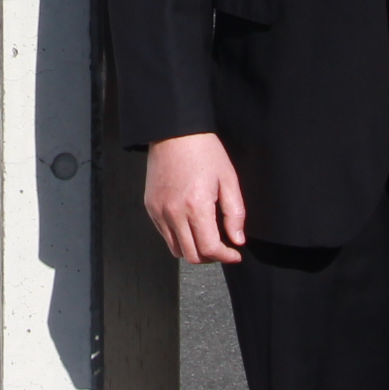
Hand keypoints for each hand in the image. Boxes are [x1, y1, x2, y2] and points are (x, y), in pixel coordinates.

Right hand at [144, 133, 246, 264]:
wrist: (174, 132)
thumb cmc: (204, 151)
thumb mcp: (228, 179)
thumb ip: (234, 213)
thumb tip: (237, 240)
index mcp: (196, 206)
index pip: (210, 248)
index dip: (225, 256)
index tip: (235, 254)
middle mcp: (174, 213)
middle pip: (192, 255)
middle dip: (211, 257)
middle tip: (222, 248)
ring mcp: (159, 211)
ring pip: (176, 249)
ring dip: (193, 250)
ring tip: (206, 238)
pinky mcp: (151, 207)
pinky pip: (164, 235)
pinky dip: (179, 238)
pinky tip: (190, 225)